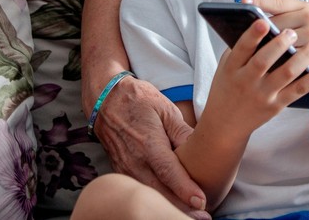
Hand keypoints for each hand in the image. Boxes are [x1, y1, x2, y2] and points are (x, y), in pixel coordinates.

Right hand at [92, 76, 210, 218]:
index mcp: (148, 143)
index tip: (202, 201)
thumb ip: (183, 131)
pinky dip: (154, 200)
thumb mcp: (166, 109)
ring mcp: (125, 169)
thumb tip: (202, 147)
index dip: (185, 189)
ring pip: (148, 195)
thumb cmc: (139, 101)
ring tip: (191, 215)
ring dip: (168, 207)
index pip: (168, 172)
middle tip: (203, 217)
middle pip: (158, 192)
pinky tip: (170, 204)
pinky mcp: (121, 173)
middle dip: (180, 207)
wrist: (105, 100)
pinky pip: (139, 190)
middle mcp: (134, 161)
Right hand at [202, 18, 308, 133]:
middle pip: (264, 61)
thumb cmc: (228, 86)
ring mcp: (262, 94)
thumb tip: (260, 19)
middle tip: (292, 32)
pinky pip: (298, 91)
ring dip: (302, 57)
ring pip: (286, 74)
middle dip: (279, 45)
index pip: (242, 48)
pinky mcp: (276, 106)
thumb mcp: (226, 66)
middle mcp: (246, 81)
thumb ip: (241, 46)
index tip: (263, 21)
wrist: (225, 123)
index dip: (252, 35)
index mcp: (232, 67)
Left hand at [245, 0, 308, 90]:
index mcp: (304, 7)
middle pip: (275, 22)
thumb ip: (284, 20)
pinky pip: (288, 57)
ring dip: (264, 47)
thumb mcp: (305, 24)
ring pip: (280, 40)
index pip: (277, 2)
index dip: (258, 1)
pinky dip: (275, 62)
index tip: (241, 1)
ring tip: (246, 51)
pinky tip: (262, 67)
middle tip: (238, 32)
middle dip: (258, 30)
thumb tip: (252, 22)